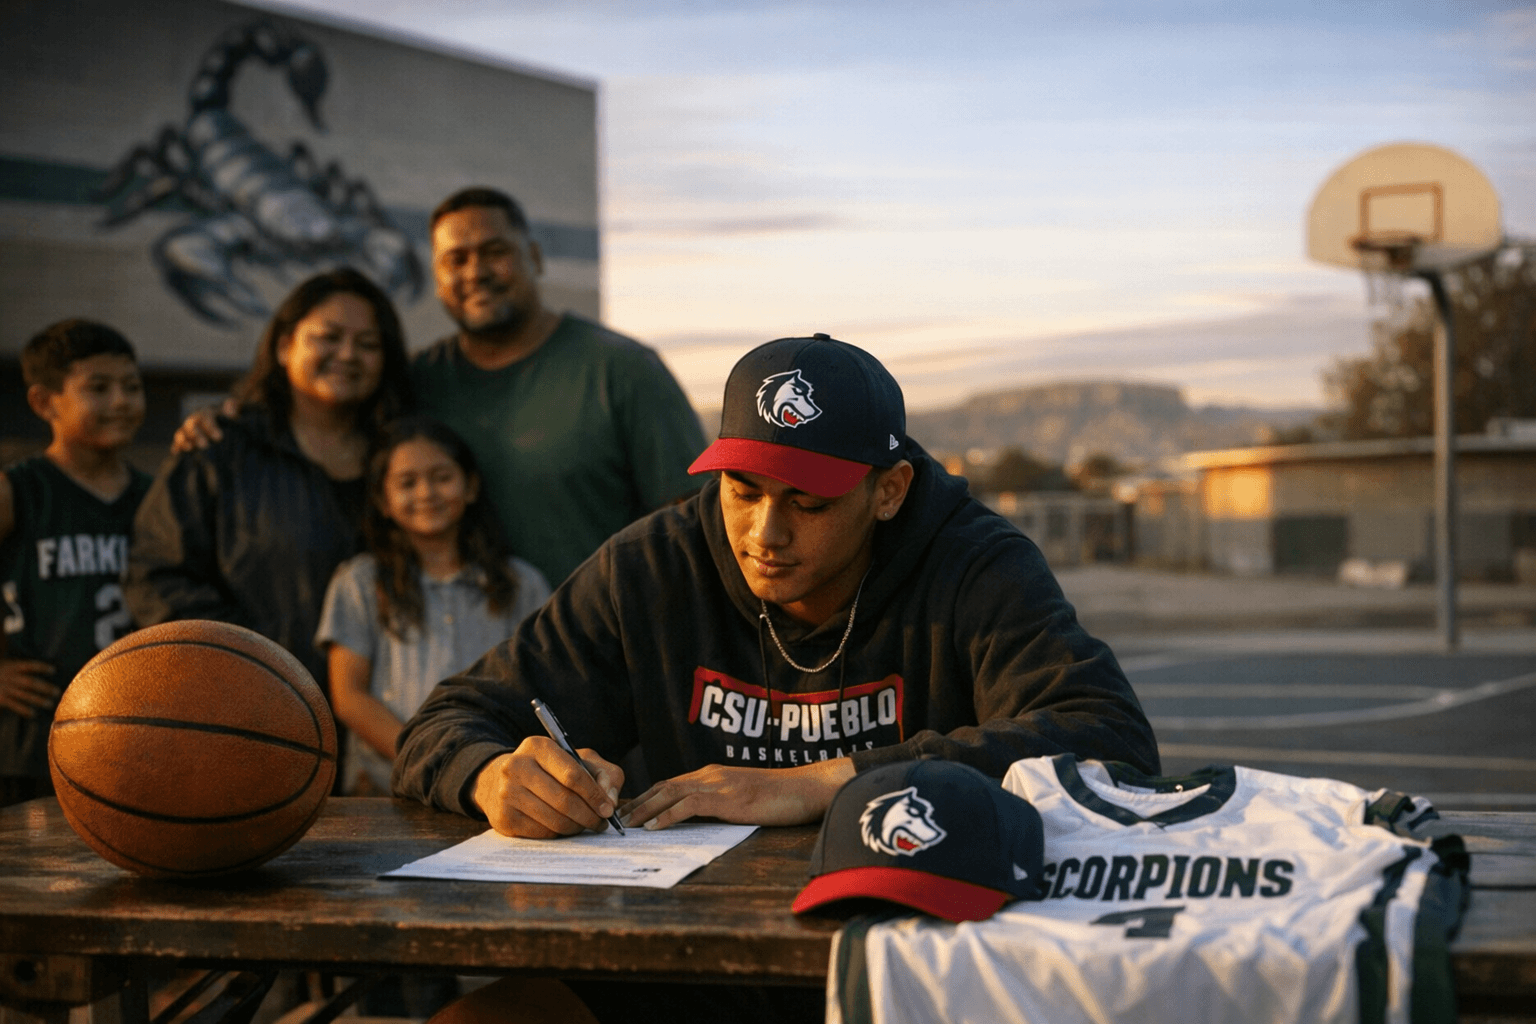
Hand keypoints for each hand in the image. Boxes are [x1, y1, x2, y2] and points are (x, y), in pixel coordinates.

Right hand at [0, 659, 58, 716]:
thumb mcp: (2, 666)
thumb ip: (15, 669)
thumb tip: (31, 673)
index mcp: (10, 666)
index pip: (28, 665)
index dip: (41, 667)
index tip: (53, 670)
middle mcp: (8, 677)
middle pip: (30, 682)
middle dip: (44, 687)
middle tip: (57, 692)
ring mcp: (4, 688)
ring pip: (24, 695)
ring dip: (38, 699)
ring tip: (50, 704)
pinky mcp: (0, 699)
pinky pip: (14, 705)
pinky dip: (23, 709)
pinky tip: (33, 713)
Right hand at [170, 399, 235, 452]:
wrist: (224, 423)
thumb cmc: (231, 417)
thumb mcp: (236, 409)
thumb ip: (234, 407)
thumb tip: (230, 412)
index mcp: (207, 412)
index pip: (206, 417)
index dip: (210, 426)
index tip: (219, 437)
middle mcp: (195, 420)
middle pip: (192, 425)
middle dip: (197, 435)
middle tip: (204, 445)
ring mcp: (187, 430)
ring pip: (182, 433)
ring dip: (184, 441)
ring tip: (189, 448)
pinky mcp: (184, 440)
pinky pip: (178, 443)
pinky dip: (177, 447)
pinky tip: (178, 453)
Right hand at [470, 736, 624, 838]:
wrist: (503, 781)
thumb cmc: (550, 770)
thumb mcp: (579, 760)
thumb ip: (603, 774)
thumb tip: (610, 799)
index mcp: (538, 746)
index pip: (572, 775)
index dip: (594, 795)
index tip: (608, 809)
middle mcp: (517, 767)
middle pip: (564, 800)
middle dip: (589, 815)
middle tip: (601, 822)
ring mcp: (507, 793)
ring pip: (554, 820)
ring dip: (577, 827)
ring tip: (586, 825)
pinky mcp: (504, 818)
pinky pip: (542, 833)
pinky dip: (559, 833)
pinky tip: (565, 826)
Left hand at [621, 757, 855, 830]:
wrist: (808, 788)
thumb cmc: (782, 797)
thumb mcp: (745, 799)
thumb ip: (723, 804)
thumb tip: (702, 820)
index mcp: (714, 775)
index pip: (672, 784)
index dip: (649, 796)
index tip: (630, 811)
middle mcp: (711, 775)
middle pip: (664, 786)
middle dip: (638, 802)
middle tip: (618, 818)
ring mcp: (719, 784)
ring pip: (670, 793)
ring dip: (644, 809)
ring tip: (626, 824)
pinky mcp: (727, 798)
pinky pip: (689, 805)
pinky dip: (666, 815)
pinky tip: (653, 826)